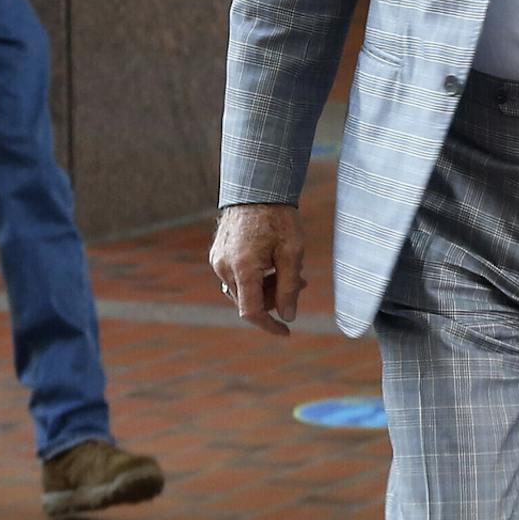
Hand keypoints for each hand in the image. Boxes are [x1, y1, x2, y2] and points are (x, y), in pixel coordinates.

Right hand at [210, 203, 305, 337]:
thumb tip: (288, 316)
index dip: (269, 326)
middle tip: (301, 284)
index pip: (251, 312)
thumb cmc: (278, 218)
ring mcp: (218, 260)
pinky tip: (274, 264)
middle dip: (274, 300)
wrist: (257, 187)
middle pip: (248, 301)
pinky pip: (237, 277)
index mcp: (243, 268)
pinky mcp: (218, 254)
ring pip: (243, 290)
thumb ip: (290, 287)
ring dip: (266, 288)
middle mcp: (224, 267)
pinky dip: (256, 278)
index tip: (286, 332)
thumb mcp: (292, 253)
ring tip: (293, 272)